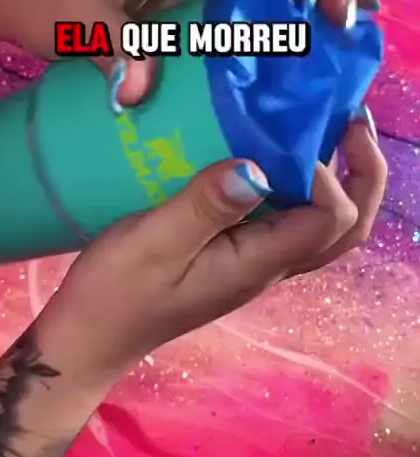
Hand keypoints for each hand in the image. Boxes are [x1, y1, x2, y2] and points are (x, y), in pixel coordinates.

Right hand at [35, 119, 386, 382]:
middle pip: (346, 229)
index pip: (329, 219)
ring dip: (342, 180)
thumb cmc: (115, 293)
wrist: (92, 335)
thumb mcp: (152, 243)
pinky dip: (303, 186)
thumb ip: (205, 206)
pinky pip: (289, 220)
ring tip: (328, 129)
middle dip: (364, 174)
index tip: (291, 134)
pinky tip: (277, 153)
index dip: (327, 175)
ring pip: (323, 226)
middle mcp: (269, 266)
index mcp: (257, 264)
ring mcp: (255, 262)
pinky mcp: (236, 253)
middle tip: (351, 121)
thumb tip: (258, 168)